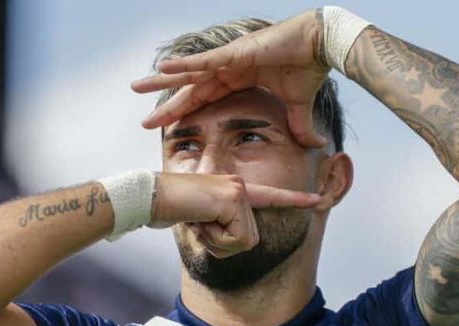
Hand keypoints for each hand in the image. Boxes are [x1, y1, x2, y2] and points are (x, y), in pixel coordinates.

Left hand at [132, 10, 328, 147]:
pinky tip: (163, 69)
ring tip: (137, 87)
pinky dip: (185, 66)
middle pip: (191, 91)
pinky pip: (205, 62)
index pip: (205, 101)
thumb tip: (314, 145)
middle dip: (168, 106)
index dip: (187, 114)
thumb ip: (298, 126)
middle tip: (146, 121)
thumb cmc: (308, 69)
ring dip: (163, 81)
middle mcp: (228, 69)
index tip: (170, 128)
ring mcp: (229, 59)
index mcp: (238, 81)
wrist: (321, 47)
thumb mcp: (297, 107)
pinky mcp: (236, 53)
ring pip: (189, 74)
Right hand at [150, 172, 320, 257]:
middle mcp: (242, 187)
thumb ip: (223, 227)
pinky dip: (214, 238)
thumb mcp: (203, 220)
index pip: (272, 197)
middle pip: (250, 239)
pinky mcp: (233, 197)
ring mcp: (239, 190)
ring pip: (244, 241)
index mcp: (235, 191)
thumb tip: (237, 240)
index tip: (319, 201)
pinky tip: (199, 219)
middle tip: (201, 225)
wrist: (151, 196)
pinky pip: (235, 237)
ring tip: (198, 220)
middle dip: (223, 243)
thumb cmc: (173, 209)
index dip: (296, 200)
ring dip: (217, 241)